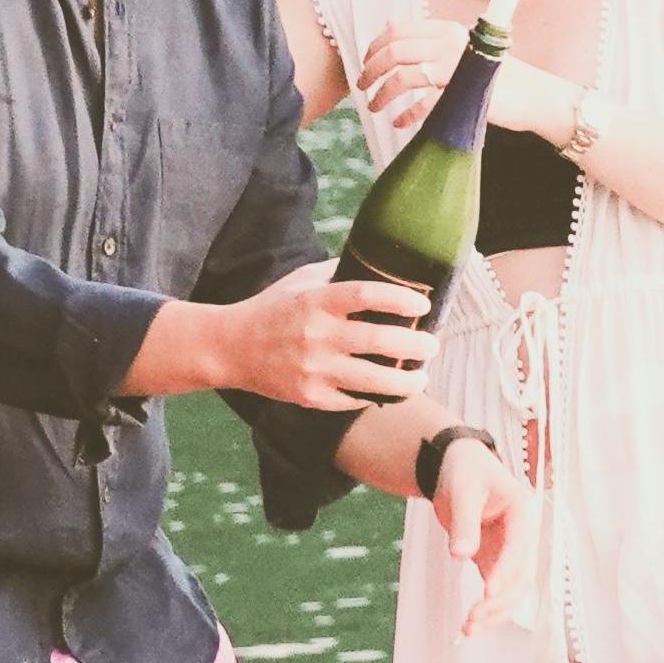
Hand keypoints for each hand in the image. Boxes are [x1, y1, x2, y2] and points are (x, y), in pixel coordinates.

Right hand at [214, 260, 432, 408]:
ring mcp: (314, 369)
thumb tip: (381, 262)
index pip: (367, 295)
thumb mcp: (301, 281)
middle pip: (380, 340)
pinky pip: (354, 400)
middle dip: (416, 345)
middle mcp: (316, 335)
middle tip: (432, 345)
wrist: (230, 348)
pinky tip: (389, 390)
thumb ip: (339, 272)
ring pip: (374, 380)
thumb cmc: (273, 309)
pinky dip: (376, 396)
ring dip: (407, 381)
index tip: (424, 304)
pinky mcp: (310, 397)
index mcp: (316, 301)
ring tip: (422, 377)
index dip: (402, 299)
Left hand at [360, 17, 572, 138]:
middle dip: (371, 70)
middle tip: (363, 86)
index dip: (374, 47)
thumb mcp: (462, 49)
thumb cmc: (497, 75)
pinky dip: (407, 115)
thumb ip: (428, 38)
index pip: (398, 30)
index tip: (366, 63)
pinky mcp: (462, 93)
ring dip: (381, 93)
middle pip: (394, 51)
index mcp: (448, 29)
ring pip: (402, 76)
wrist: (535, 96)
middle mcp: (450, 43)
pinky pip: (422, 105)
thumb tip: (389, 23)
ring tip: (374, 106)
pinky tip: (400, 123)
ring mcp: (456, 67)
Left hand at [432, 444, 539, 635]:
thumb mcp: (463, 491)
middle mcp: (522, 535)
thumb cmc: (466, 471)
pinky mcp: (494, 560)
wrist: (458, 468)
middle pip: (522, 576)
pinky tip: (471, 624)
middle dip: (500, 600)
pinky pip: (497, 589)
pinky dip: (487, 608)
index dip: (506, 571)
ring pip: (514, 589)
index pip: (519, 547)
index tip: (489, 592)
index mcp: (523, 512)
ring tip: (469, 628)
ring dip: (496, 611)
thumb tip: (461, 554)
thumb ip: (464, 522)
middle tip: (473, 618)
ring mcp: (510, 550)